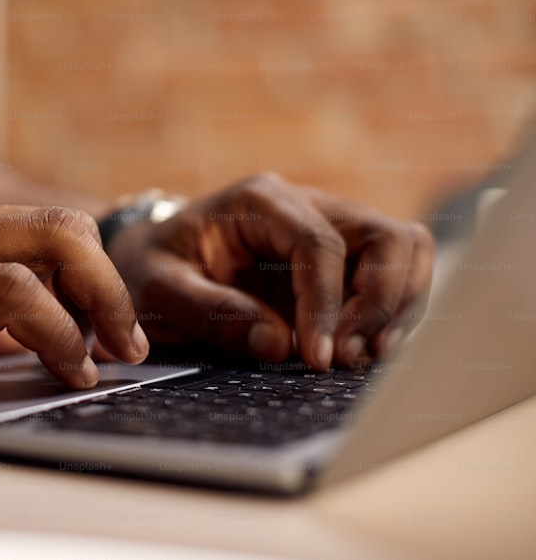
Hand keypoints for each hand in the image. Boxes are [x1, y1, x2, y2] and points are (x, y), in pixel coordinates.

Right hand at [0, 202, 147, 401]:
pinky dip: (55, 330)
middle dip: (110, 284)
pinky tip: (66, 365)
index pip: (47, 230)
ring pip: (52, 242)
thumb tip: (32, 348)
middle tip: (127, 342)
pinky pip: (11, 291)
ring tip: (106, 358)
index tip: (110, 328)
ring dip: (97, 304)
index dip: (91, 277)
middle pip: (64, 224)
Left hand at [106, 173, 434, 369]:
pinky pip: (394, 277)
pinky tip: (362, 351)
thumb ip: (213, 312)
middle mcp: (306, 205)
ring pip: (405, 252)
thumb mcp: (160, 289)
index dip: (327, 302)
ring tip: (361, 358)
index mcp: (260, 200)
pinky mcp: (343, 260)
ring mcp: (331, 228)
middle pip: (387, 237)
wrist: (154, 257)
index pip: (319, 243)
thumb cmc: (155, 267)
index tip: (318, 356)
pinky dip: (391, 314)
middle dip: (381, 302)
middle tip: (349, 357)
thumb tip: (280, 343)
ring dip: (396, 308)